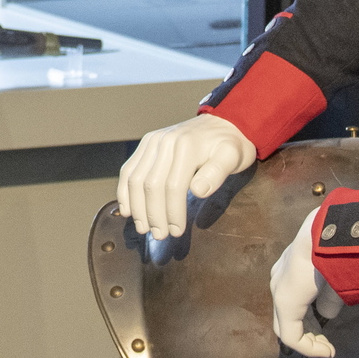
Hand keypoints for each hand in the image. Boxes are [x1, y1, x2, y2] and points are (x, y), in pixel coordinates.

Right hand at [117, 113, 254, 238]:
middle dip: (153, 214)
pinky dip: (124, 192)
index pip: (173, 186)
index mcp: (186, 146)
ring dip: (137, 207)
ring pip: (135, 179)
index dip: (173, 212)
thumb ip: (216, 173)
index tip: (177, 232)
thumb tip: (197, 191)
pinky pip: (128, 170)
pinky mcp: (146, 144)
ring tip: (144, 228)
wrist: (224, 122)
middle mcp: (164, 141)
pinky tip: (127, 210)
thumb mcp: (234, 158)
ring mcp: (152, 141)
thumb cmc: (231, 146)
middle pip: (151, 185)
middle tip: (160, 235)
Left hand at [269, 210, 343, 357]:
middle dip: (309, 335)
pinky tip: (326, 351)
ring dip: (308, 341)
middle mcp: (279, 281)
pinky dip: (308, 346)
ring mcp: (279, 291)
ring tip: (327, 349)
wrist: (328, 232)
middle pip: (288, 318)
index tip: (330, 333)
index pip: (293, 303)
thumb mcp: (334, 277)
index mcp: (290, 271)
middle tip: (327, 345)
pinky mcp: (284, 301)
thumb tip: (326, 314)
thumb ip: (328, 298)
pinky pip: (290, 334)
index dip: (311, 323)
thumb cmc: (335, 248)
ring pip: (287, 326)